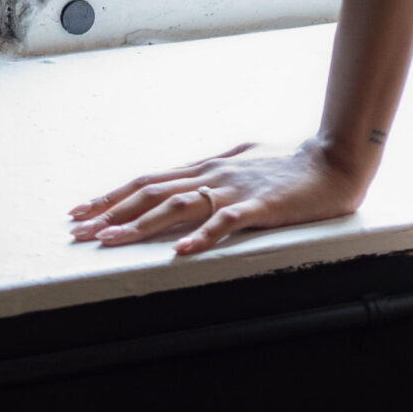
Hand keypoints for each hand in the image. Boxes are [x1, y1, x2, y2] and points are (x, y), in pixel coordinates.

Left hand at [68, 139, 368, 258]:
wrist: (335, 160)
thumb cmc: (292, 163)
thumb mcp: (243, 161)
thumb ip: (214, 172)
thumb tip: (189, 180)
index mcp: (208, 168)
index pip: (149, 181)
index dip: (112, 196)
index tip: (82, 210)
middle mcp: (213, 175)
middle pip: (151, 192)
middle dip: (110, 211)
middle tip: (77, 230)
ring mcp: (234, 190)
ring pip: (177, 206)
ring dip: (139, 224)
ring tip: (109, 240)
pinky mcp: (260, 206)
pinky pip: (225, 223)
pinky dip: (201, 237)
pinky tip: (180, 251)